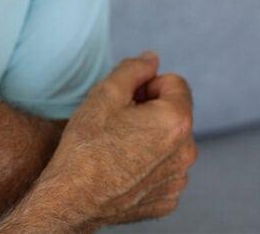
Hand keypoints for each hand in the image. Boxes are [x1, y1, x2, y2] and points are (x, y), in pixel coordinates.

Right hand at [0, 52, 196, 231]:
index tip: (126, 99)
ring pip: (170, 144)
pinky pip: (164, 171)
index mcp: (175, 121)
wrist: (72, 198)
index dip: (147, 84)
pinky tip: (122, 169)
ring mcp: (178, 179)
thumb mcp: (104, 95)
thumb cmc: (87, 145)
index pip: (175, 83)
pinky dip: (149, 166)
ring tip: (117, 147)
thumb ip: (133, 70)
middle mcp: (187, 152)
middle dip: (150, 112)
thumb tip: (152, 59)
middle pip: (174, 114)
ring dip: (151, 139)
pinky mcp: (167, 200)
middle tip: (117, 123)